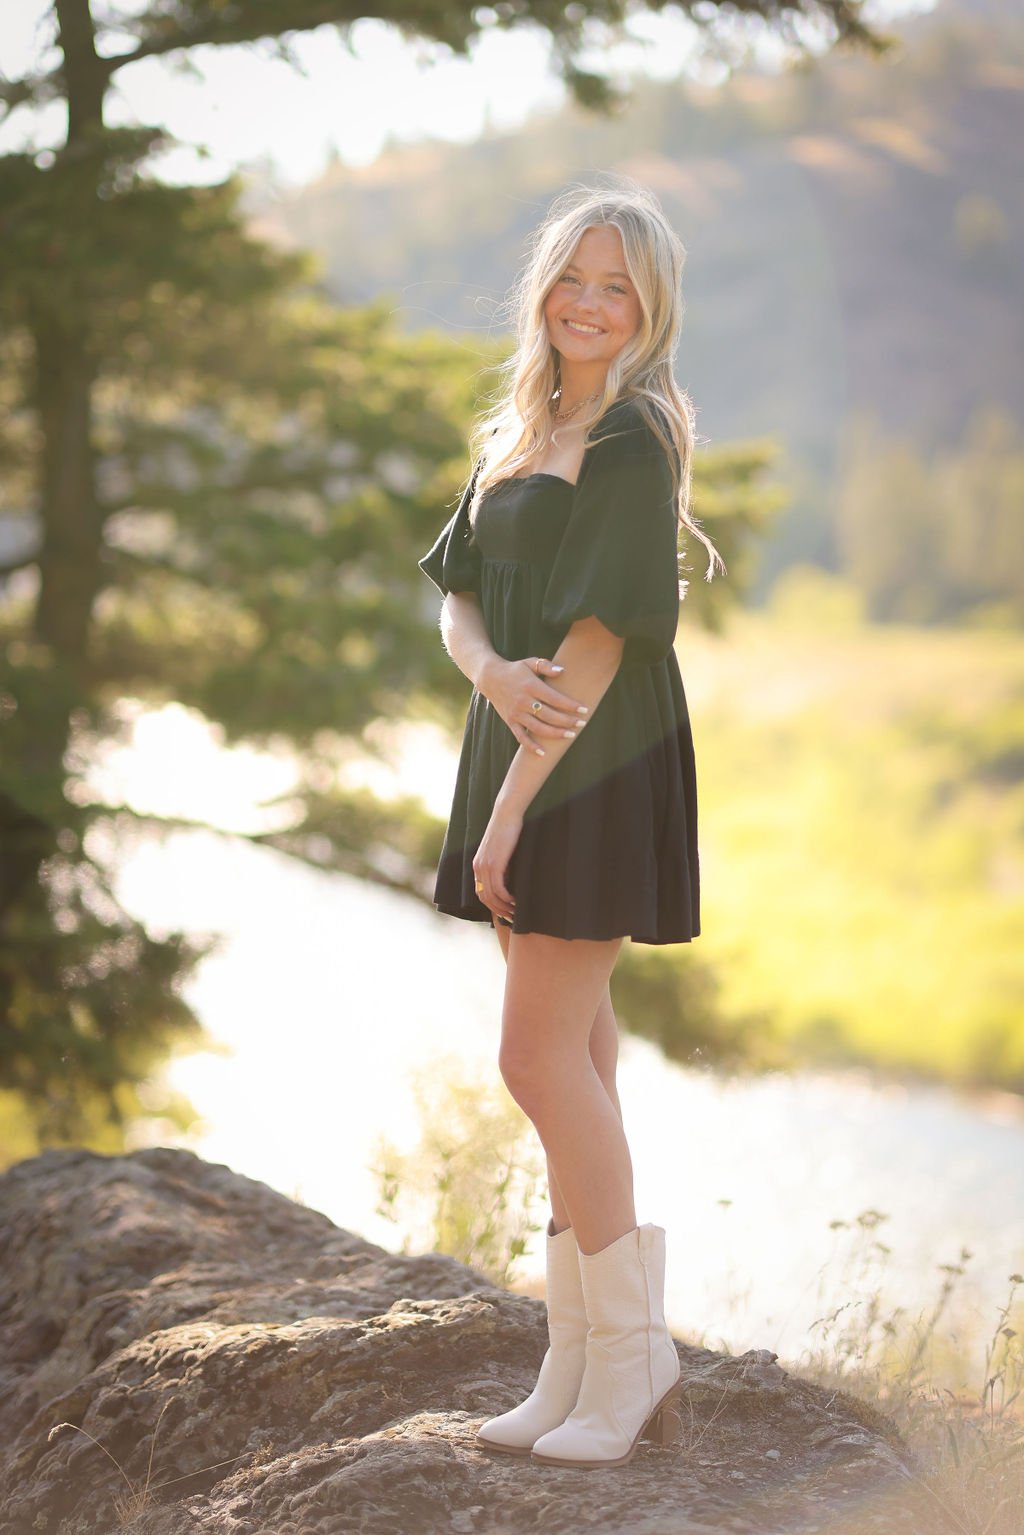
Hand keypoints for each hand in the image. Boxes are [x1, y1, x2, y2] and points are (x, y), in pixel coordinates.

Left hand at [473, 802, 522, 924]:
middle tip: (511, 917)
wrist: (506, 815)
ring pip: (492, 896)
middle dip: (498, 911)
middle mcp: (478, 868)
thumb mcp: (501, 852)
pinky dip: (507, 898)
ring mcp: (485, 866)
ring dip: (504, 907)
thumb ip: (501, 866)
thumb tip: (509, 882)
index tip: (504, 912)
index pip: (481, 893)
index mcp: (477, 866)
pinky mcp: (495, 864)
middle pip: (485, 898)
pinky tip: (516, 901)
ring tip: (516, 912)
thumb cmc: (507, 831)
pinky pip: (499, 888)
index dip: (492, 905)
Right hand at [478, 655, 588, 755]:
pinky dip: (531, 746)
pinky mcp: (510, 721)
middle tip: (582, 723)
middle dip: (567, 721)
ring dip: (555, 734)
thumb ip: (546, 666)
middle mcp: (523, 701)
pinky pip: (521, 737)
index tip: (584, 710)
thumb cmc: (515, 670)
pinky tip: (543, 753)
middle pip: (549, 715)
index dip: (570, 705)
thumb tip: (562, 671)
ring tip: (570, 735)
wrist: (490, 678)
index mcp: (531, 686)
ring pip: (538, 728)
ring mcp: (516, 713)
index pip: (554, 698)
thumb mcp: (530, 662)